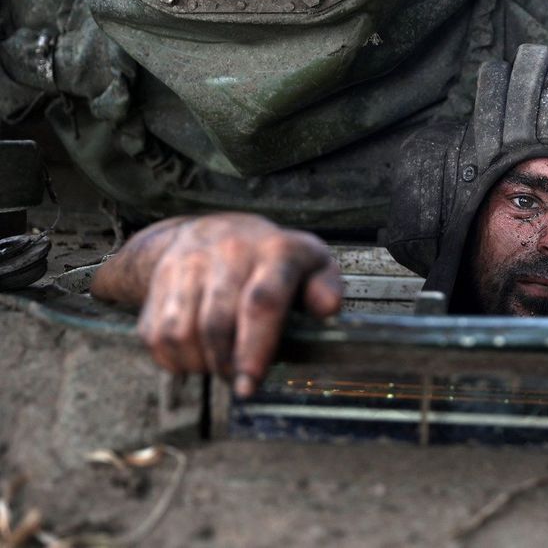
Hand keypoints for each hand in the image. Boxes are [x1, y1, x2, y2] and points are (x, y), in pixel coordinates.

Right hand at [91, 213, 342, 396]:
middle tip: (241, 383)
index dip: (255, 348)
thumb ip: (326, 286)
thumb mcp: (312, 262)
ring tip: (220, 365)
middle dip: (226, 365)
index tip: (251, 384)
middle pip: (216, 324)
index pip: (261, 301)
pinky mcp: (159, 279)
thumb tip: (327, 308)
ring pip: (180, 332)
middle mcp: (227, 251)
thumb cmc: (273, 257)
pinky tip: (195, 356)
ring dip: (199, 363)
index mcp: (274, 251)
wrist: (215, 228)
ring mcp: (188, 263)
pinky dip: (173, 359)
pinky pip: (155, 334)